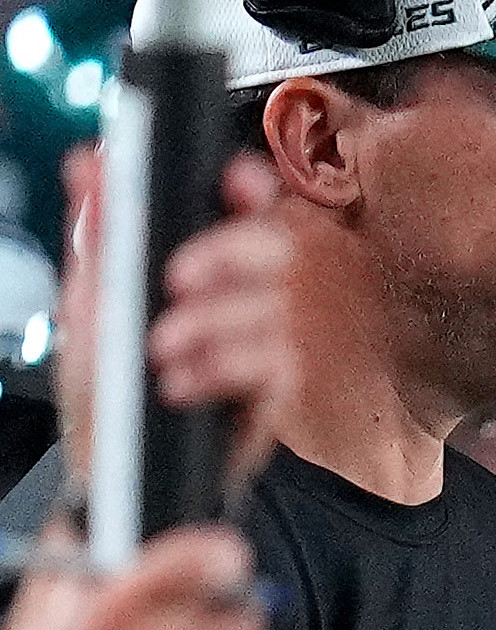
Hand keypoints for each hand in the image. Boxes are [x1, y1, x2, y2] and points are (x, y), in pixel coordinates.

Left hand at [60, 148, 300, 460]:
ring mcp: (263, 343)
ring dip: (208, 326)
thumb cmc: (104, 384)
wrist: (112, 467)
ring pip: (271, 310)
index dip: (247, 186)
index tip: (233, 182)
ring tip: (158, 348)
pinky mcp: (274, 393)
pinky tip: (177, 383)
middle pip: (275, 250)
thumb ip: (97, 234)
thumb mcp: (86, 302)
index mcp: (200, 262)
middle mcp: (240, 295)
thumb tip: (89, 161)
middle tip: (176, 278)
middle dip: (229, 254)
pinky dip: (217, 370)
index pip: (242, 206)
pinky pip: (268, 367)